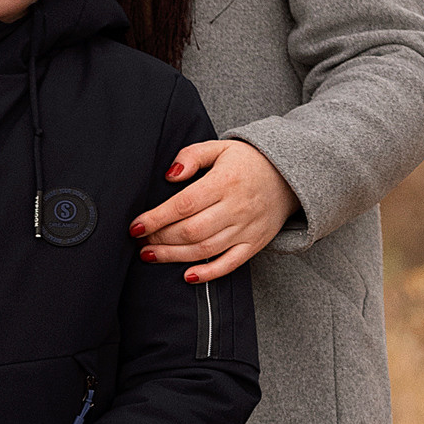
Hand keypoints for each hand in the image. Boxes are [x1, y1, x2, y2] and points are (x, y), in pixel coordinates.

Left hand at [130, 138, 297, 282]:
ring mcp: (247, 228)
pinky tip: (187, 276)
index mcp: (224, 182)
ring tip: (150, 255)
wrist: (288, 175)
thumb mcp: (219, 148)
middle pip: (191, 230)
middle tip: (139, 242)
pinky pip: (230, 264)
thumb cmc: (246, 162)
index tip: (135, 226)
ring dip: (174, 256)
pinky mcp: (254, 244)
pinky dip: (208, 273)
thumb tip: (169, 175)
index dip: (157, 218)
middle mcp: (236, 207)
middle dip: (160, 239)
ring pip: (205, 249)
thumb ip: (191, 156)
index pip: (184, 204)